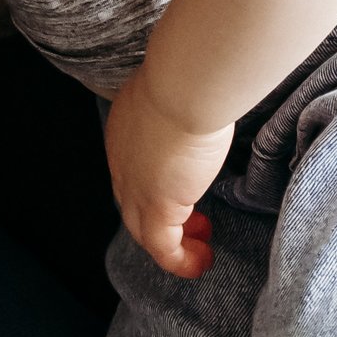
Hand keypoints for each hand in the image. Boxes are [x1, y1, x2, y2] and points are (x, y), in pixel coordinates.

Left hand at [103, 71, 230, 279]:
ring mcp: (137, 187)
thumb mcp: (185, 85)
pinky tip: (200, 263)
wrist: (185, 85)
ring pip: (144, 228)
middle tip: (194, 223)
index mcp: (127, 129)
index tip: (183, 186)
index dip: (154, 181)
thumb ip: (192, 96)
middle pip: (133, 200)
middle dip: (161, 216)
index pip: (134, 165)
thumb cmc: (191, 73)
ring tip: (200, 248)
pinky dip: (179, 260)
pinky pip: (163, 248)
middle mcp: (124, 161)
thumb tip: (213, 90)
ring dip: (171, 242)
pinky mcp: (158, 207)